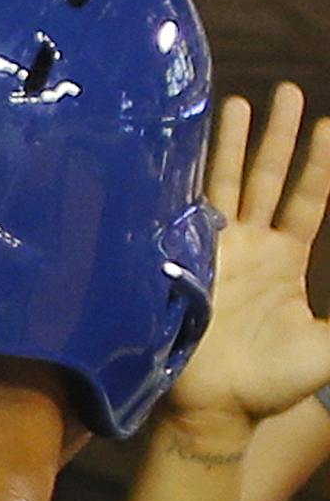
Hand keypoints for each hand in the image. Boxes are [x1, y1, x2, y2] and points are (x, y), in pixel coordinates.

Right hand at [167, 83, 329, 424]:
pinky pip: (187, 219)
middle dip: (277, 136)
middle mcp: (251, 248)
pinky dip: (187, 187)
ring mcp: (215, 255)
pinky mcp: (185, 267)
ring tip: (238, 103)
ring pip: (225, 187)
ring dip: (231, 146)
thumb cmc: (274, 382)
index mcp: (286, 258)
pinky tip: (184, 154)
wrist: (218, 410)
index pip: (308, 197)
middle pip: (267, 179)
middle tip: (286, 91)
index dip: (320, 163)